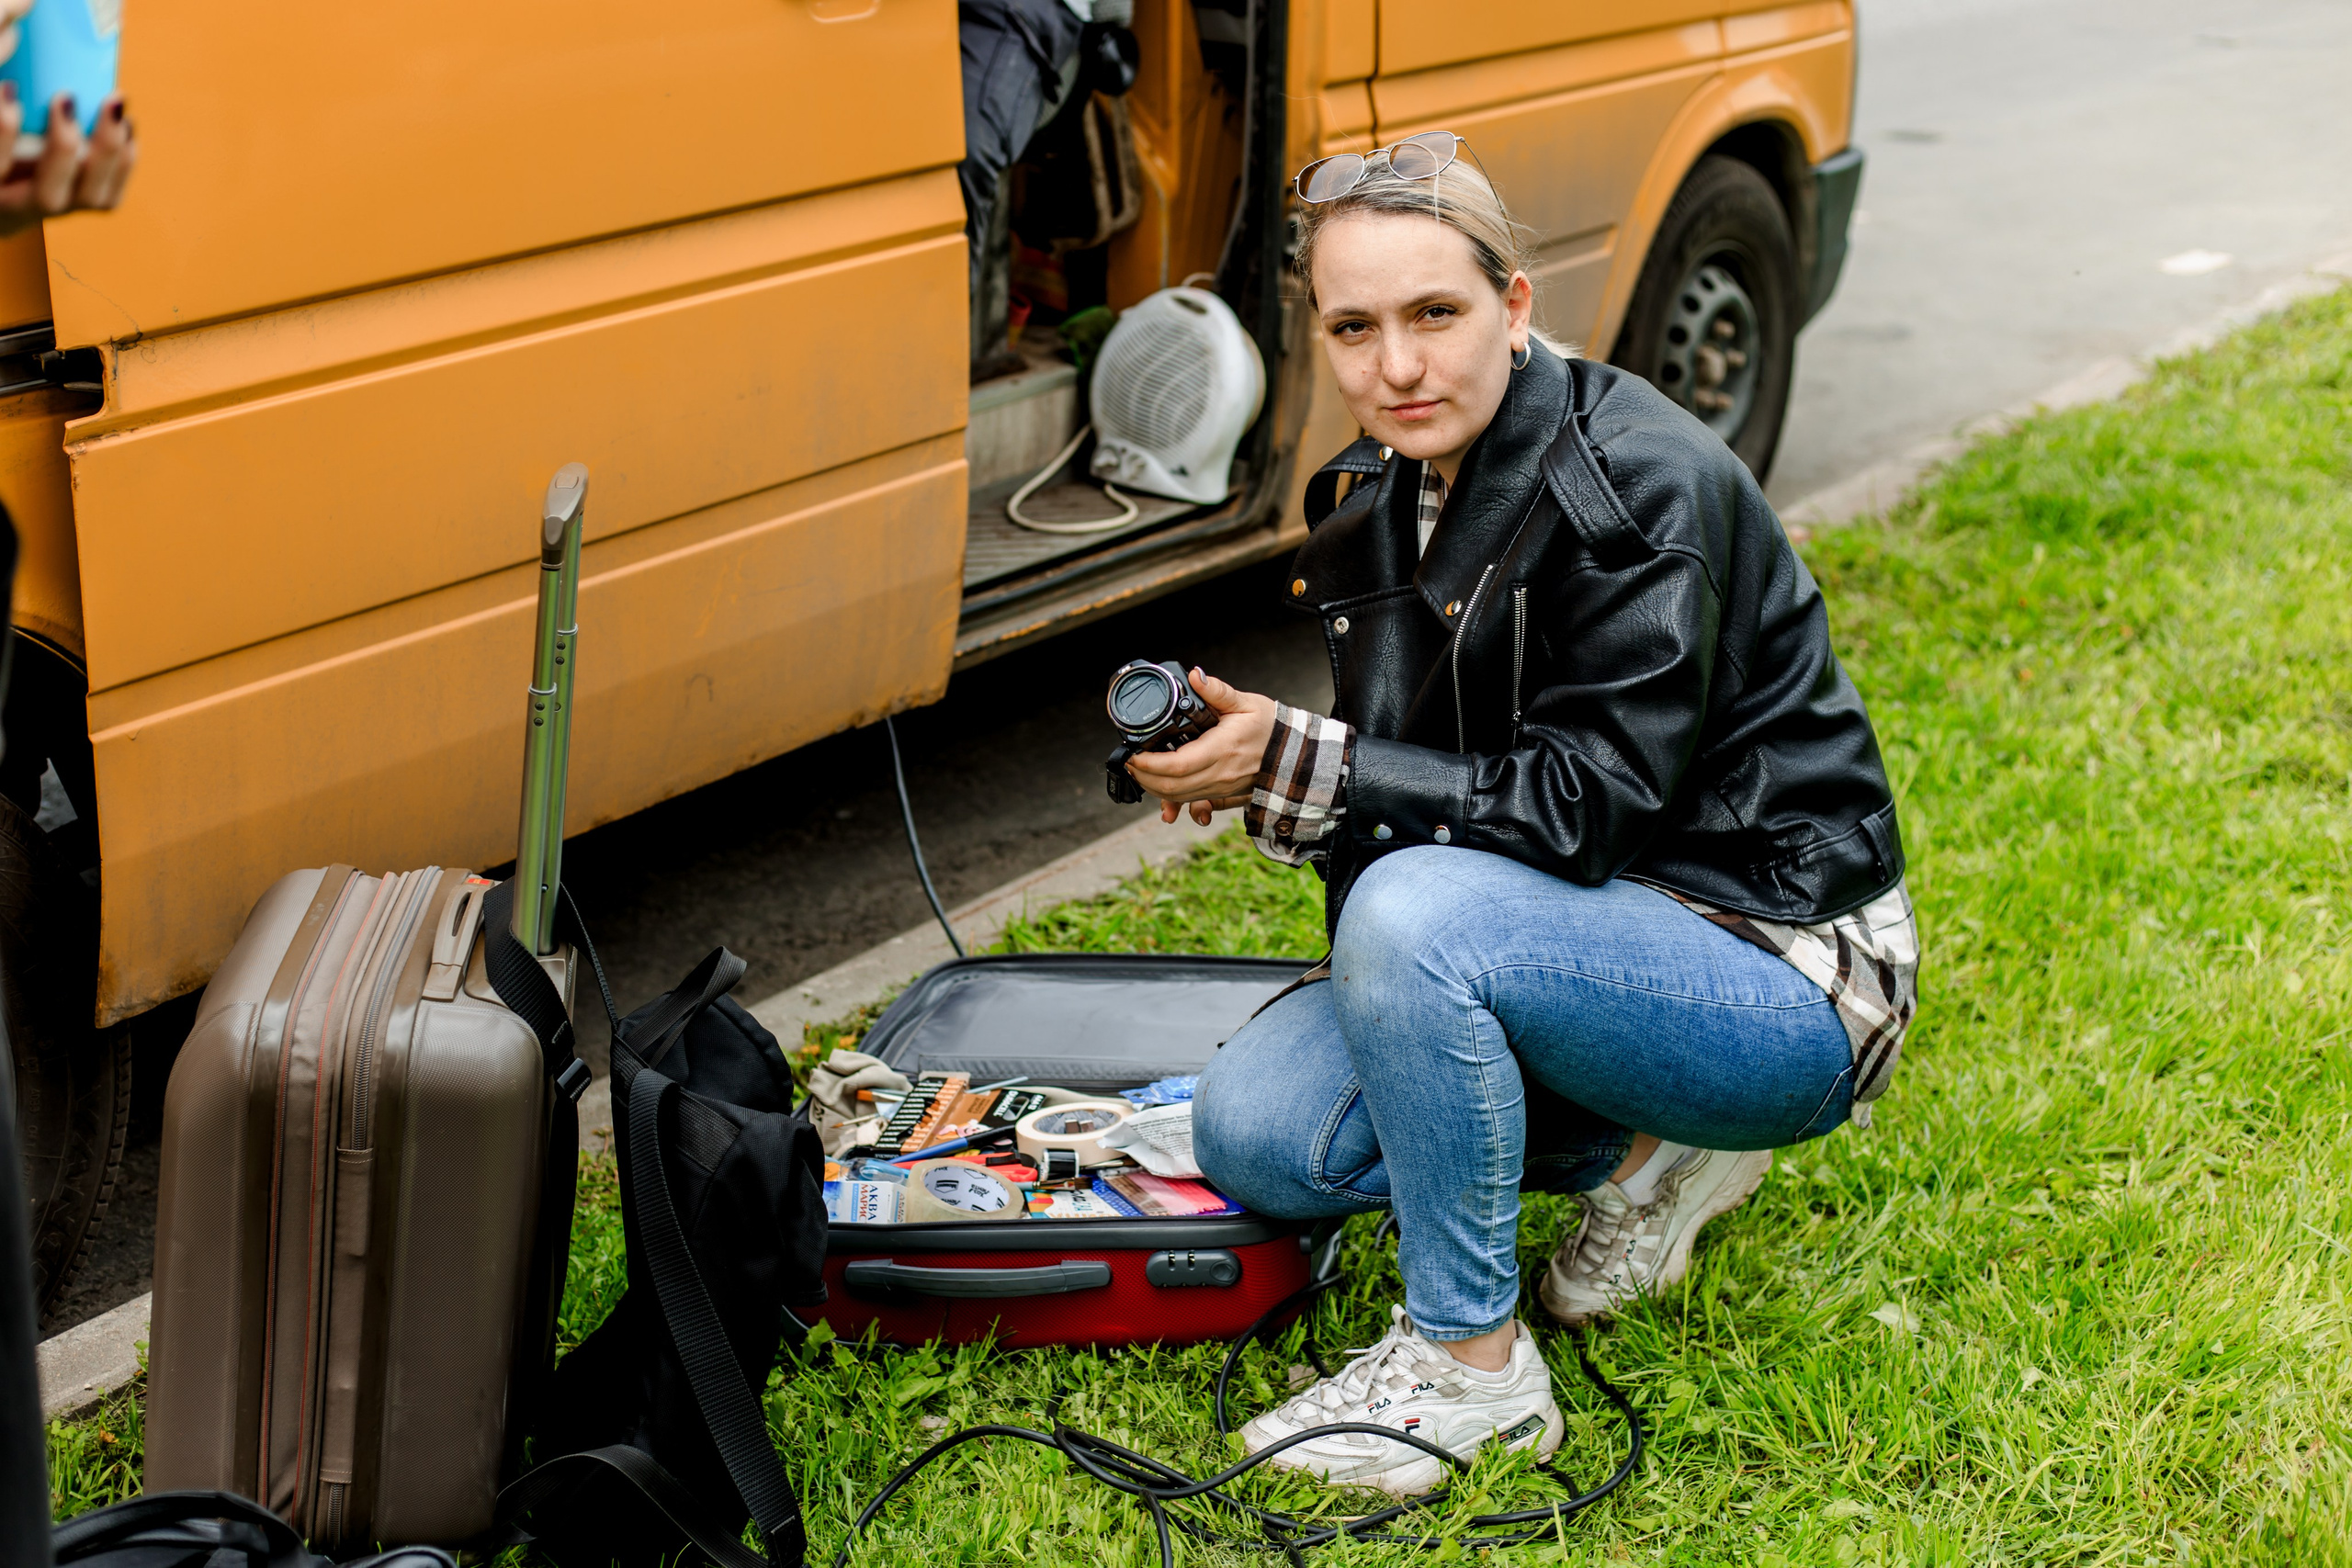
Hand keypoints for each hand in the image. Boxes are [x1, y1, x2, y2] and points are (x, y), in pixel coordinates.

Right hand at [0, 85, 137, 236]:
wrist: (12, 197)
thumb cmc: (3, 156)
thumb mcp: (2, 136)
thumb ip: (11, 110)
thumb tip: (14, 57)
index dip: (3, 133)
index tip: (10, 89)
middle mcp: (24, 208)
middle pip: (49, 195)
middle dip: (63, 146)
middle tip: (66, 97)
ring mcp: (62, 212)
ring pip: (92, 197)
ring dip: (109, 150)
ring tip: (113, 102)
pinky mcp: (91, 206)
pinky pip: (114, 193)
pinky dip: (126, 158)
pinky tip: (127, 124)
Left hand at [1124, 669, 1276, 826]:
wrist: (1294, 755)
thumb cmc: (1271, 728)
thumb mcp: (1247, 703)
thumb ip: (1218, 691)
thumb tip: (1195, 675)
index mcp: (1222, 750)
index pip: (1176, 764)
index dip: (1148, 763)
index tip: (1133, 753)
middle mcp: (1220, 774)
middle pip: (1171, 786)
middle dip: (1143, 776)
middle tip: (1129, 761)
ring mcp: (1221, 789)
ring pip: (1179, 797)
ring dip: (1154, 788)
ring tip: (1140, 770)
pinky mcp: (1223, 795)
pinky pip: (1194, 804)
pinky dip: (1174, 802)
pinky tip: (1163, 801)